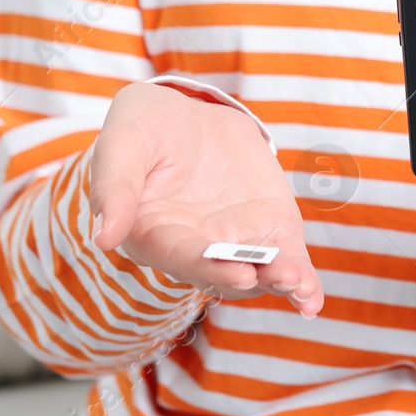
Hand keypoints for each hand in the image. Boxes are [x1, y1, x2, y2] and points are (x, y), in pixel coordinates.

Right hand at [88, 82, 322, 316]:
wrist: (185, 116)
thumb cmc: (143, 130)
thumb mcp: (123, 142)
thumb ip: (114, 188)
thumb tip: (103, 238)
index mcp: (154, 233)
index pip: (180, 255)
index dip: (206, 265)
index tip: (236, 272)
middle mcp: (195, 247)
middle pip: (222, 272)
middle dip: (247, 278)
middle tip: (273, 277)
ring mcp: (235, 239)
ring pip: (258, 272)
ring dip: (279, 283)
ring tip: (299, 285)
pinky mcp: (268, 226)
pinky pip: (287, 258)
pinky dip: (301, 281)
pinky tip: (311, 299)